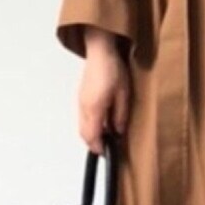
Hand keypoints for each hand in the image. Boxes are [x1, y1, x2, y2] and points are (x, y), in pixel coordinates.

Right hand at [79, 31, 130, 154]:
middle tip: (107, 147)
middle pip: (84, 134)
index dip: (99, 148)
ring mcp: (80, 102)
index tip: (107, 153)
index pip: (92, 136)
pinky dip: (90, 125)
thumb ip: (120, 115)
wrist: (100, 51)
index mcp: (94, 108)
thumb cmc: (112, 69)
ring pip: (82, 127)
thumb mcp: (124, 94)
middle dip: (94, 144)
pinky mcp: (81, 97)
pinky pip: (82, 118)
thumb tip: (117, 131)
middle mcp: (84, 107)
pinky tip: (102, 122)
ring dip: (92, 134)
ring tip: (107, 135)